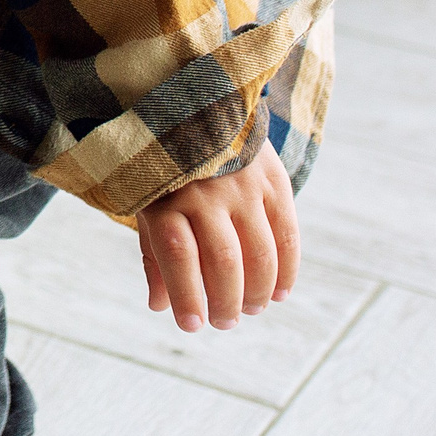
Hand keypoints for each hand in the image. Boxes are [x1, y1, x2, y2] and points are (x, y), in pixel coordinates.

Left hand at [137, 141, 299, 331]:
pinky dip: (287, 271)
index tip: (192, 326)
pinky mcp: (273, 180)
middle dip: (227, 301)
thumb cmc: (168, 171)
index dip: (186, 295)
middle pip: (223, 259)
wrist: (198, 109)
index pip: (178, 255)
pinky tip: (278, 293)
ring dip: (258, 292)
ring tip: (250, 309)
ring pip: (260, 253)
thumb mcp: (148, 205)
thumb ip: (155, 254)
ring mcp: (242, 185)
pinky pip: (287, 235)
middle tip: (225, 322)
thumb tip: (160, 306)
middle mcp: (205, 190)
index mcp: (166, 196)